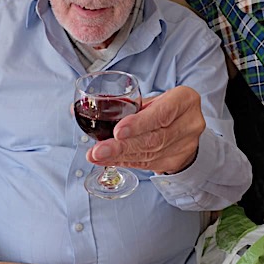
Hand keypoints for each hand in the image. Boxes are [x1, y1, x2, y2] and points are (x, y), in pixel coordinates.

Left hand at [87, 86, 205, 174]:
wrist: (188, 126)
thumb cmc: (165, 108)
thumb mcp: (152, 99)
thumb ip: (125, 105)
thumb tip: (74, 109)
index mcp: (185, 99)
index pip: (162, 113)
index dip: (139, 124)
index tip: (118, 131)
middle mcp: (189, 123)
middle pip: (153, 138)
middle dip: (122, 146)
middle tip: (98, 151)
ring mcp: (186, 145)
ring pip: (150, 154)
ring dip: (121, 156)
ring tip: (98, 156)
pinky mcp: (178, 161)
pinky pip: (149, 164)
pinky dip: (128, 162)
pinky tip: (111, 161)